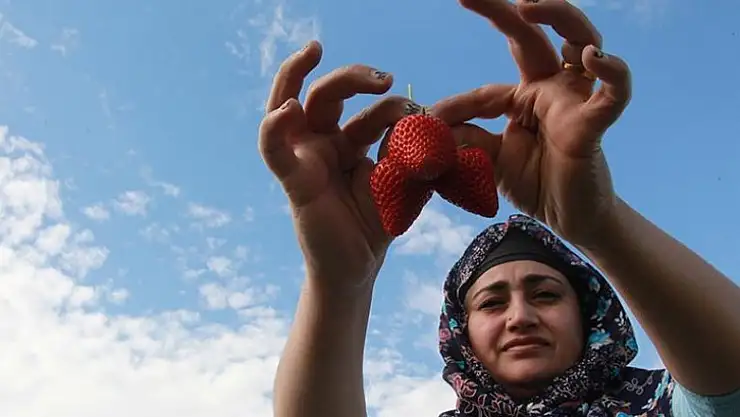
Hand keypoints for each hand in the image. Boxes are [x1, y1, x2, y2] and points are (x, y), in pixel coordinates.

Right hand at [259, 41, 410, 291]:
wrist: (358, 266)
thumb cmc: (375, 223)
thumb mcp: (403, 183)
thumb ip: (413, 153)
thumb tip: (433, 122)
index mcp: (349, 141)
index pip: (366, 108)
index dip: (394, 104)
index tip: (424, 114)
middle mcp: (323, 143)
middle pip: (328, 94)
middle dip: (355, 77)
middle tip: (387, 78)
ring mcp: (305, 157)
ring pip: (294, 105)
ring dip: (301, 74)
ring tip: (314, 49)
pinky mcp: (293, 179)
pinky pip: (274, 150)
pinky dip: (275, 128)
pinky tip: (287, 110)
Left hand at [431, 0, 630, 245]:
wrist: (570, 217)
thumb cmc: (536, 183)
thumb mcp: (488, 160)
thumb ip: (463, 140)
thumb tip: (428, 122)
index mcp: (523, 99)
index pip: (485, 92)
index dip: (456, 106)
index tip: (427, 121)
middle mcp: (551, 89)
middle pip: (531, 38)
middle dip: (502, 12)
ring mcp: (574, 101)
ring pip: (578, 42)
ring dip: (557, 17)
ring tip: (528, 3)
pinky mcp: (594, 123)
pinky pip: (613, 93)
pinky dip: (612, 72)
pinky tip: (595, 57)